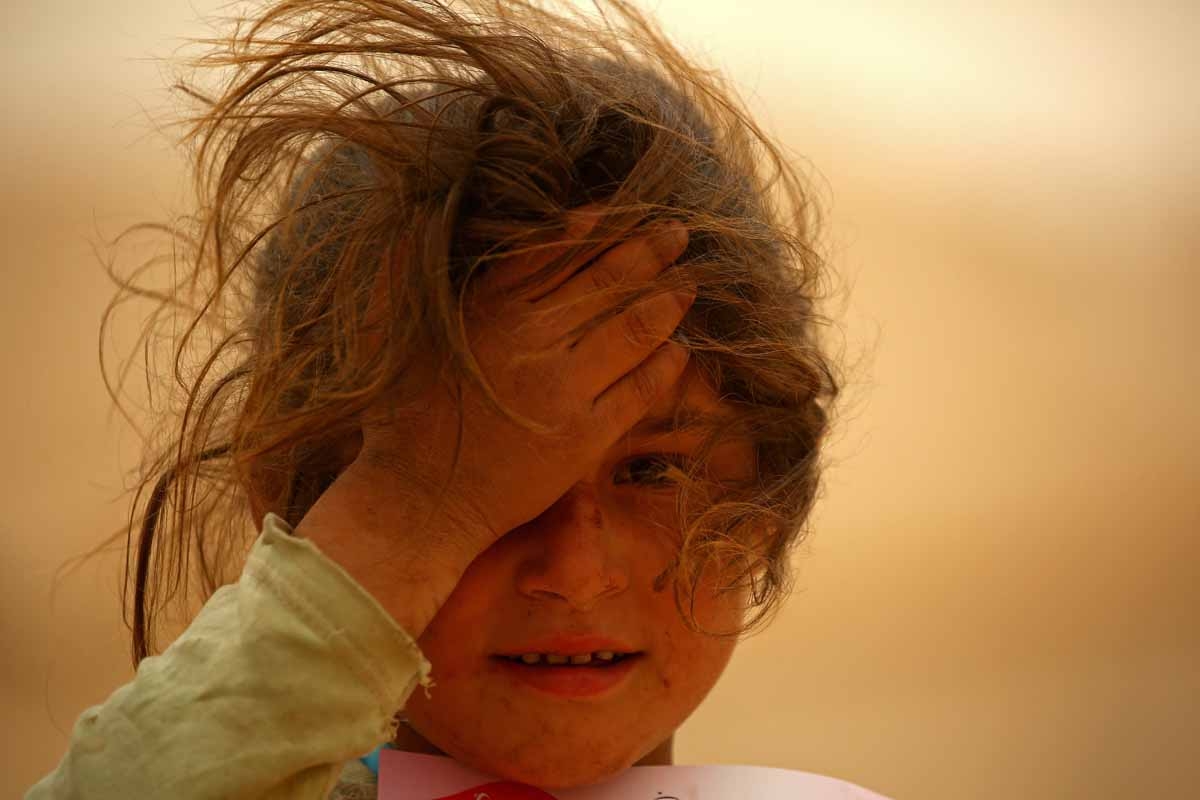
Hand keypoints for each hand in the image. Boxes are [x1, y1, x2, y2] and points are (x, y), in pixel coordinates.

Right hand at [354, 204, 694, 550]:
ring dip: (668, 300)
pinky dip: (666, 364)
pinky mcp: (585, 435)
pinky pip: (640, 388)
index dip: (600, 226)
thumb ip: (407, 269)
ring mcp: (563, 387)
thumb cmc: (397, 418)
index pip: (558, 249)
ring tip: (687, 286)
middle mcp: (531, 337)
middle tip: (677, 234)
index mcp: (488, 307)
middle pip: (607, 279)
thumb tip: (417, 211)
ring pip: (634, 327)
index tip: (625, 211)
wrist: (414, 501)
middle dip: (650, 249)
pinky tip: (680, 351)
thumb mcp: (391, 329)